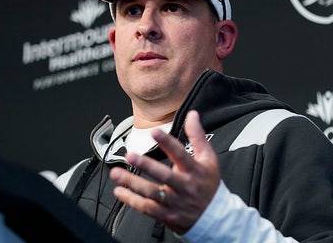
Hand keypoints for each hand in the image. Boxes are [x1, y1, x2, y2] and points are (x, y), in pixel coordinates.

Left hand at [109, 110, 220, 233]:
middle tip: (130, 155)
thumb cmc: (208, 184)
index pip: (181, 154)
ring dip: (132, 183)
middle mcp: (185, 187)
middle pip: (164, 176)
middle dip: (146, 165)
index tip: (154, 132)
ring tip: (116, 173)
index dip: (168, 143)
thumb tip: (192, 115)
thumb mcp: (208, 158)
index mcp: (195, 170)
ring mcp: (175, 202)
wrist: (215, 216)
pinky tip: (120, 191)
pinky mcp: (167, 215)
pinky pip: (147, 208)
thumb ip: (198, 136)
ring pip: (152, 193)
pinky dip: (132, 200)